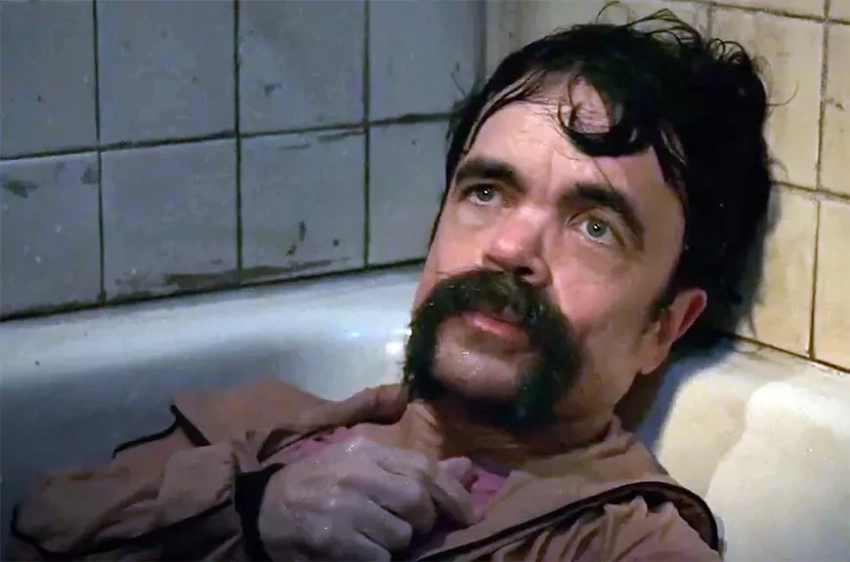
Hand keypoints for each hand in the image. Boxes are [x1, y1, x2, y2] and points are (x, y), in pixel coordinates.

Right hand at [257, 437, 477, 560]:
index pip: (423, 468)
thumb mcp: (364, 464)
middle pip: (417, 501)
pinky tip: (360, 550)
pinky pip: (379, 557)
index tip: (469, 515)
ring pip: (401, 534)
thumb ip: (414, 469)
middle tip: (410, 527)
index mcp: (367, 451)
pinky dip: (377, 558)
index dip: (453, 494)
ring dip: (397, 543)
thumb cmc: (322, 483)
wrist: (264, 508)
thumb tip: (467, 468)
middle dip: (423, 521)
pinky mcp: (332, 538)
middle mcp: (356, 473)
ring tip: (376, 536)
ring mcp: (343, 505)